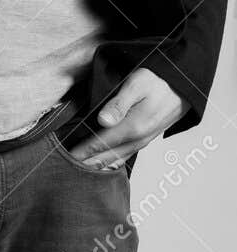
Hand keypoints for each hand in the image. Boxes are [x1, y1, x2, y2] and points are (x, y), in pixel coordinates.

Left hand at [67, 69, 186, 168]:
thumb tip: (102, 122)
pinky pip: (127, 155)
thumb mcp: (136, 84)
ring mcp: (144, 140)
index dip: (82, 152)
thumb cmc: (158, 79)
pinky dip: (113, 162)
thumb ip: (118, 104)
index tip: (65, 158)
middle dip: (87, 163)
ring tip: (81, 172)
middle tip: (68, 170)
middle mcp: (139, 138)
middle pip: (107, 157)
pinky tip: (106, 165)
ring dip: (100, 166)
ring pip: (118, 159)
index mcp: (133, 126)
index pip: (100, 144)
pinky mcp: (148, 137)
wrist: (185, 83)